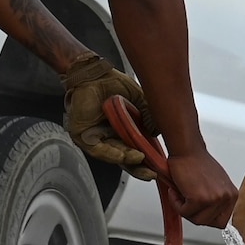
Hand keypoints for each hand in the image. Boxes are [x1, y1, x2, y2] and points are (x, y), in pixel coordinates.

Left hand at [61, 53, 160, 178]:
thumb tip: (157, 132)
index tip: (160, 166)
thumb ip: (150, 114)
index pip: (138, 150)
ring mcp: (97, 138)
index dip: (149, 160)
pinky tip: (124, 155)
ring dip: (129, 160)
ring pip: (114, 156)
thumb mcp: (139, 98)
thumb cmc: (111, 83)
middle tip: (152, 172)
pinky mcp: (84, 136)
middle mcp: (112, 136)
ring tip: (141, 158)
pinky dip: (112, 154)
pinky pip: (99, 150)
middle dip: (140, 168)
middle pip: (127, 159)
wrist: (93, 72)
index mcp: (125, 130)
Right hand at [163, 147, 238, 227]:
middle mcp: (226, 197)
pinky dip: (176, 203)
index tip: (197, 210)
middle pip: (208, 223)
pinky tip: (176, 190)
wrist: (187, 150)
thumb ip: (216, 201)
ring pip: (196, 220)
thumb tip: (208, 216)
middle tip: (185, 201)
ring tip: (180, 194)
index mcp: (232, 195)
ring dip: (184, 209)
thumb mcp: (215, 185)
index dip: (206, 218)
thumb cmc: (197, 163)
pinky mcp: (200, 199)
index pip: (222, 221)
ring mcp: (214, 199)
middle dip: (193, 214)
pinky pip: (184, 212)